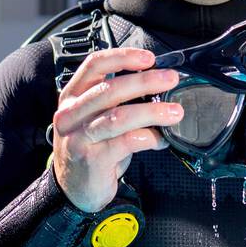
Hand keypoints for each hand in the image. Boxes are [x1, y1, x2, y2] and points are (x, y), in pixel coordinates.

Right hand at [50, 47, 183, 212]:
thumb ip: (115, 101)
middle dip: (144, 82)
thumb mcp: (93, 118)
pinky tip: (160, 140)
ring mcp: (79, 137)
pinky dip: (148, 138)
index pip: (94, 66)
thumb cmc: (90, 149)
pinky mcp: (92, 159)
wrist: (74, 189)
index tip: (149, 58)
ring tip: (174, 111)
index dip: (122, 57)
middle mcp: (71, 115)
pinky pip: (125, 143)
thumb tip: (157, 85)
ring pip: (118, 117)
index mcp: (72, 97)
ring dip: (151, 111)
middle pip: (109, 90)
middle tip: (170, 80)